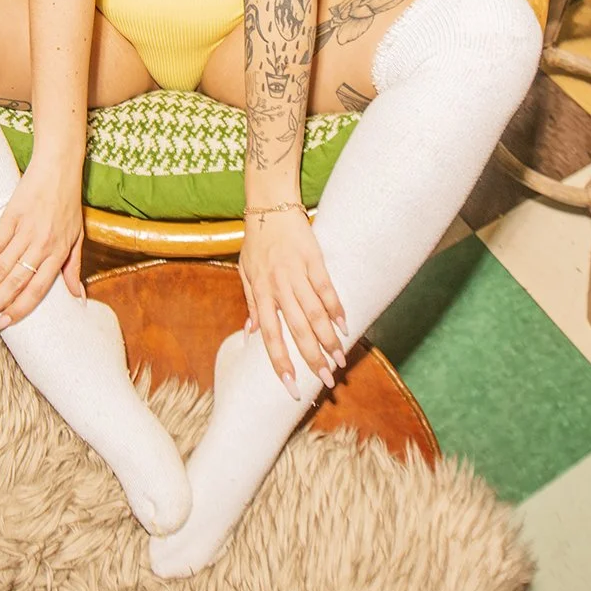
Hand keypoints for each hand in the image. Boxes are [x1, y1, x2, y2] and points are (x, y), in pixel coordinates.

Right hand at [0, 156, 84, 328]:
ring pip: (3, 266)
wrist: (59, 167)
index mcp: (59, 253)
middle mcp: (42, 245)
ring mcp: (26, 230)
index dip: (18, 309)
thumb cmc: (69, 203)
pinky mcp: (12, 216)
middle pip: (16, 281)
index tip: (3, 323)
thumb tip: (79, 298)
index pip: (37, 290)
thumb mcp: (78, 237)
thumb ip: (74, 268)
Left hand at [239, 204, 346, 392]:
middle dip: (311, 358)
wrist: (269, 206)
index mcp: (260, 292)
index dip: (280, 361)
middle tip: (326, 380)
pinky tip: (345, 326)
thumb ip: (252, 303)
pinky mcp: (313, 260)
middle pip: (297, 329)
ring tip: (339, 359)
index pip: (271, 335)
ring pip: (314, 313)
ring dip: (328, 339)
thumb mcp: (245, 272)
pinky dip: (336, 308)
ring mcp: (297, 273)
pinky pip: (326, 288)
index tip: (291, 385)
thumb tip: (251, 333)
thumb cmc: (256, 242)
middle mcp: (278, 286)